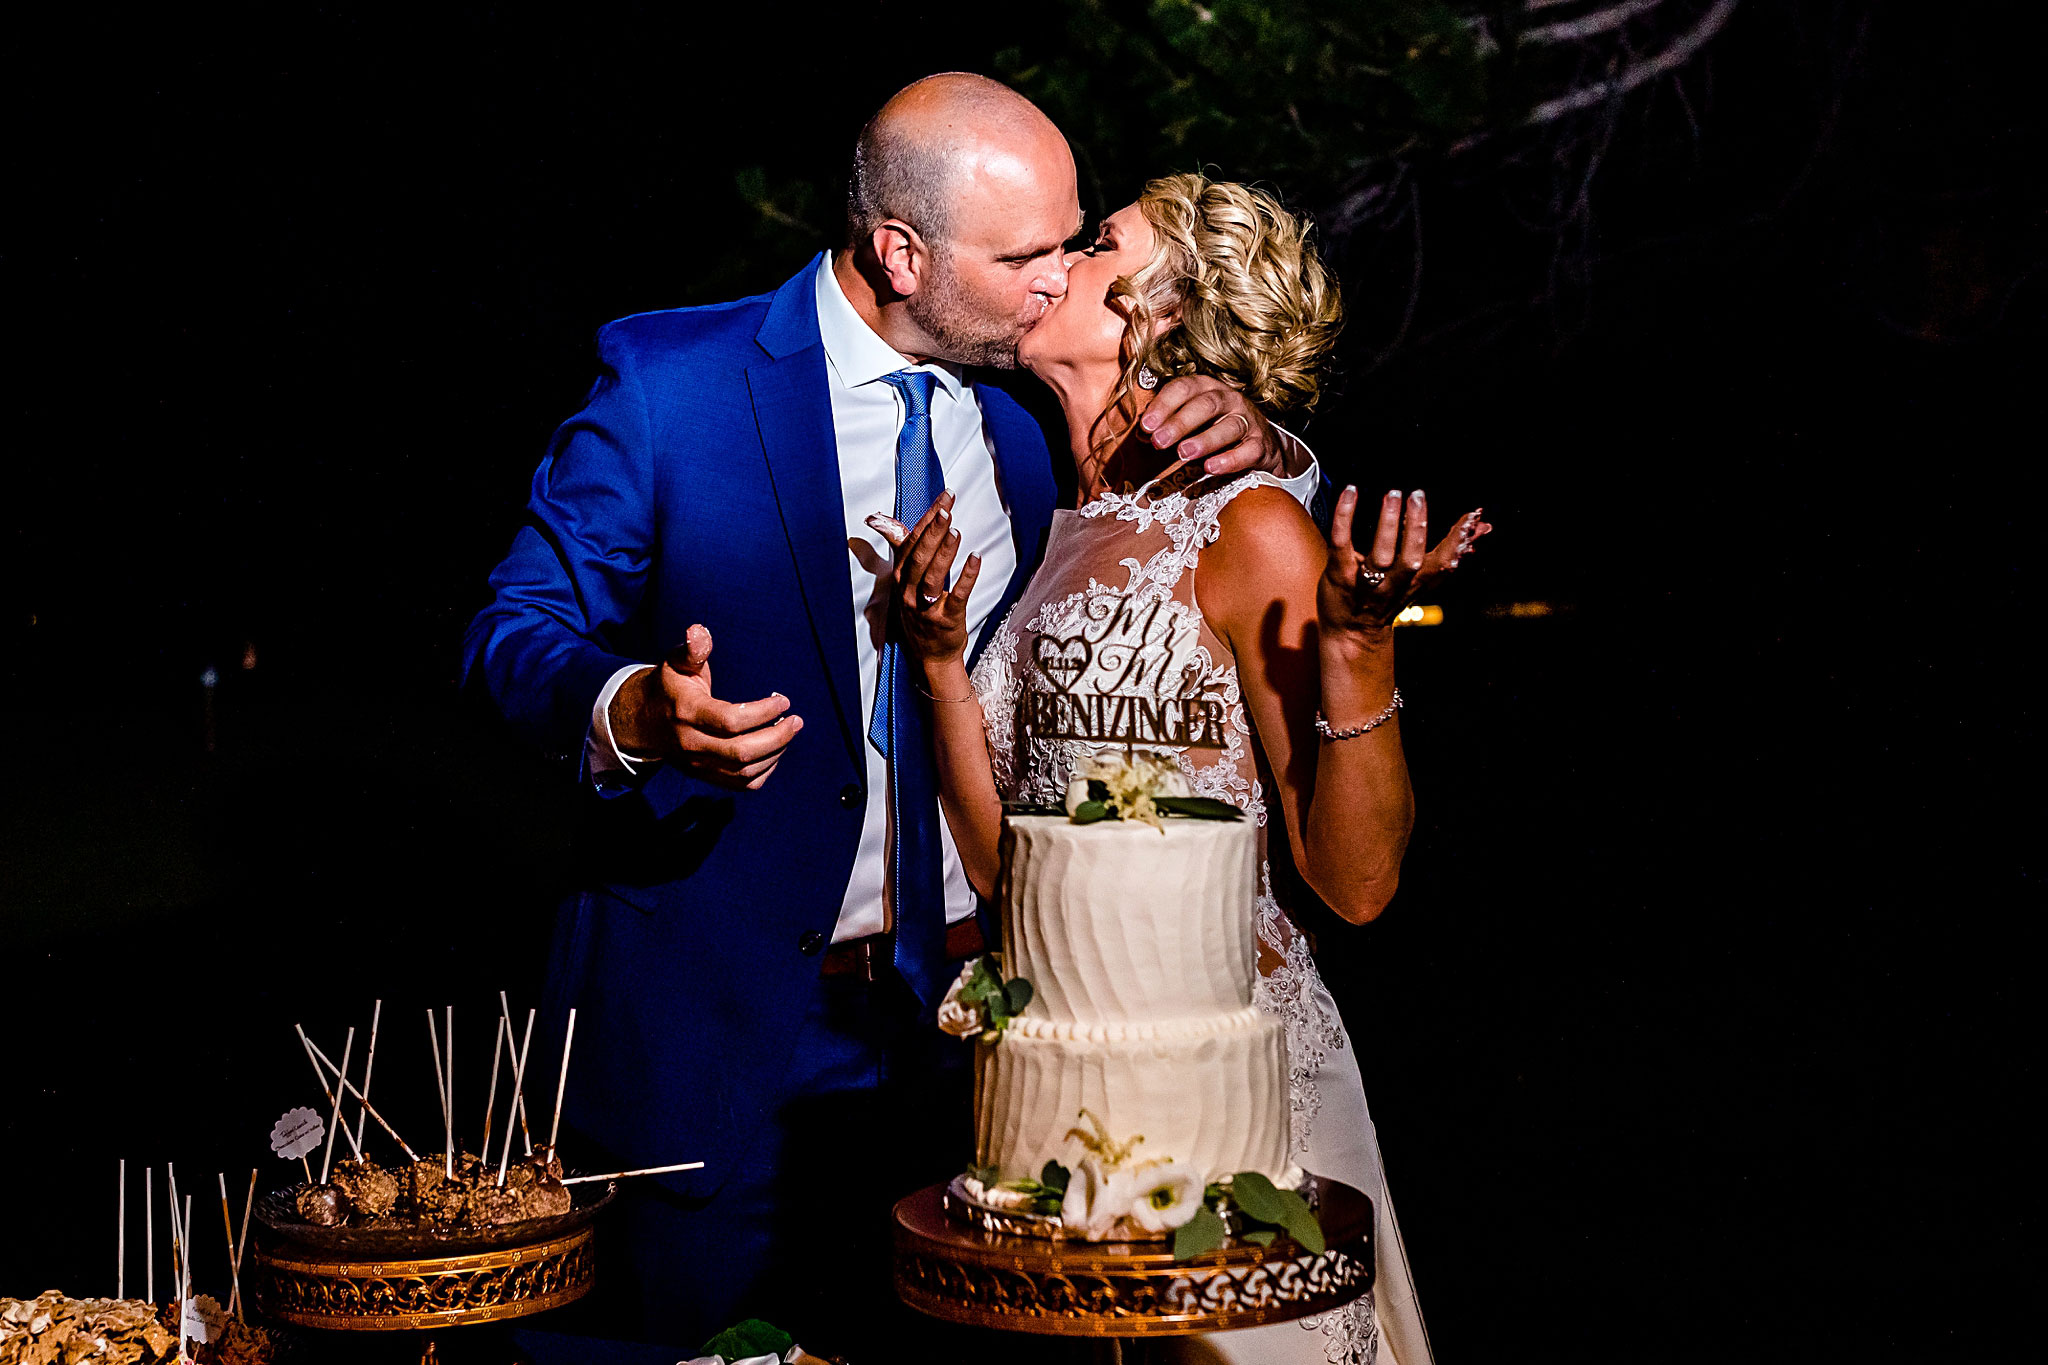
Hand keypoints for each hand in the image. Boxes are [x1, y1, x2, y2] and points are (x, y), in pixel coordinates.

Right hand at [608, 625, 801, 789]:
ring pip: (744, 772)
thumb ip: (693, 649)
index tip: (783, 700)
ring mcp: (698, 764)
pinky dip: (765, 771)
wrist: (644, 723)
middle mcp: (691, 743)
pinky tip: (774, 750)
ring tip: (789, 731)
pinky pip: (741, 784)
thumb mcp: (676, 662)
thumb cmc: (670, 686)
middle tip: (797, 721)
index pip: (730, 721)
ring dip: (775, 753)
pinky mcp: (705, 776)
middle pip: (741, 753)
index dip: (762, 712)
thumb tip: (699, 630)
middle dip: (777, 738)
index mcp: (686, 712)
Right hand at [867, 491, 982, 669]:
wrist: (930, 656)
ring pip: (932, 576)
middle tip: (947, 508)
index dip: (927, 519)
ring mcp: (925, 607)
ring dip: (944, 551)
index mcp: (900, 579)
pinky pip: (956, 596)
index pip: (911, 543)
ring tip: (955, 529)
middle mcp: (908, 592)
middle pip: (919, 557)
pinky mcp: (946, 620)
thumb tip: (882, 520)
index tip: (944, 498)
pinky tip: (976, 558)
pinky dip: (966, 576)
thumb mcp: (905, 581)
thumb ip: (903, 549)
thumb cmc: (920, 614)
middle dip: (933, 531)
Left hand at [1137, 376, 1286, 477]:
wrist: (1260, 446)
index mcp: (1207, 388)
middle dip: (1180, 422)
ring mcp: (1248, 421)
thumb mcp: (1192, 421)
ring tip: (1184, 453)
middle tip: (1159, 441)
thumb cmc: (1215, 429)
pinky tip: (1210, 468)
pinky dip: (1230, 460)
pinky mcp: (1260, 445)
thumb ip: (1167, 423)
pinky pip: (1247, 451)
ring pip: (1229, 426)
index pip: (1184, 388)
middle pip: (1206, 405)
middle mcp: (1229, 400)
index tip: (1146, 426)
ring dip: (1205, 439)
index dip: (1164, 405)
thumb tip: (1142, 433)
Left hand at [1319, 488, 1490, 641]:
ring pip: (1380, 555)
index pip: (1443, 564)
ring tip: (1393, 495)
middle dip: (1416, 528)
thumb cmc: (1390, 598)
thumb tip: (1484, 528)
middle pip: (1411, 560)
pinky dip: (1345, 517)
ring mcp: (1365, 583)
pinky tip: (1351, 493)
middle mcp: (1394, 585)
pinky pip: (1341, 544)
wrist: (1351, 636)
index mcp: (1417, 583)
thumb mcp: (1423, 578)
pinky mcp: (1339, 576)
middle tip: (1417, 495)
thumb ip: (1450, 552)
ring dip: (1387, 523)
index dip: (1458, 541)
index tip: (1472, 517)